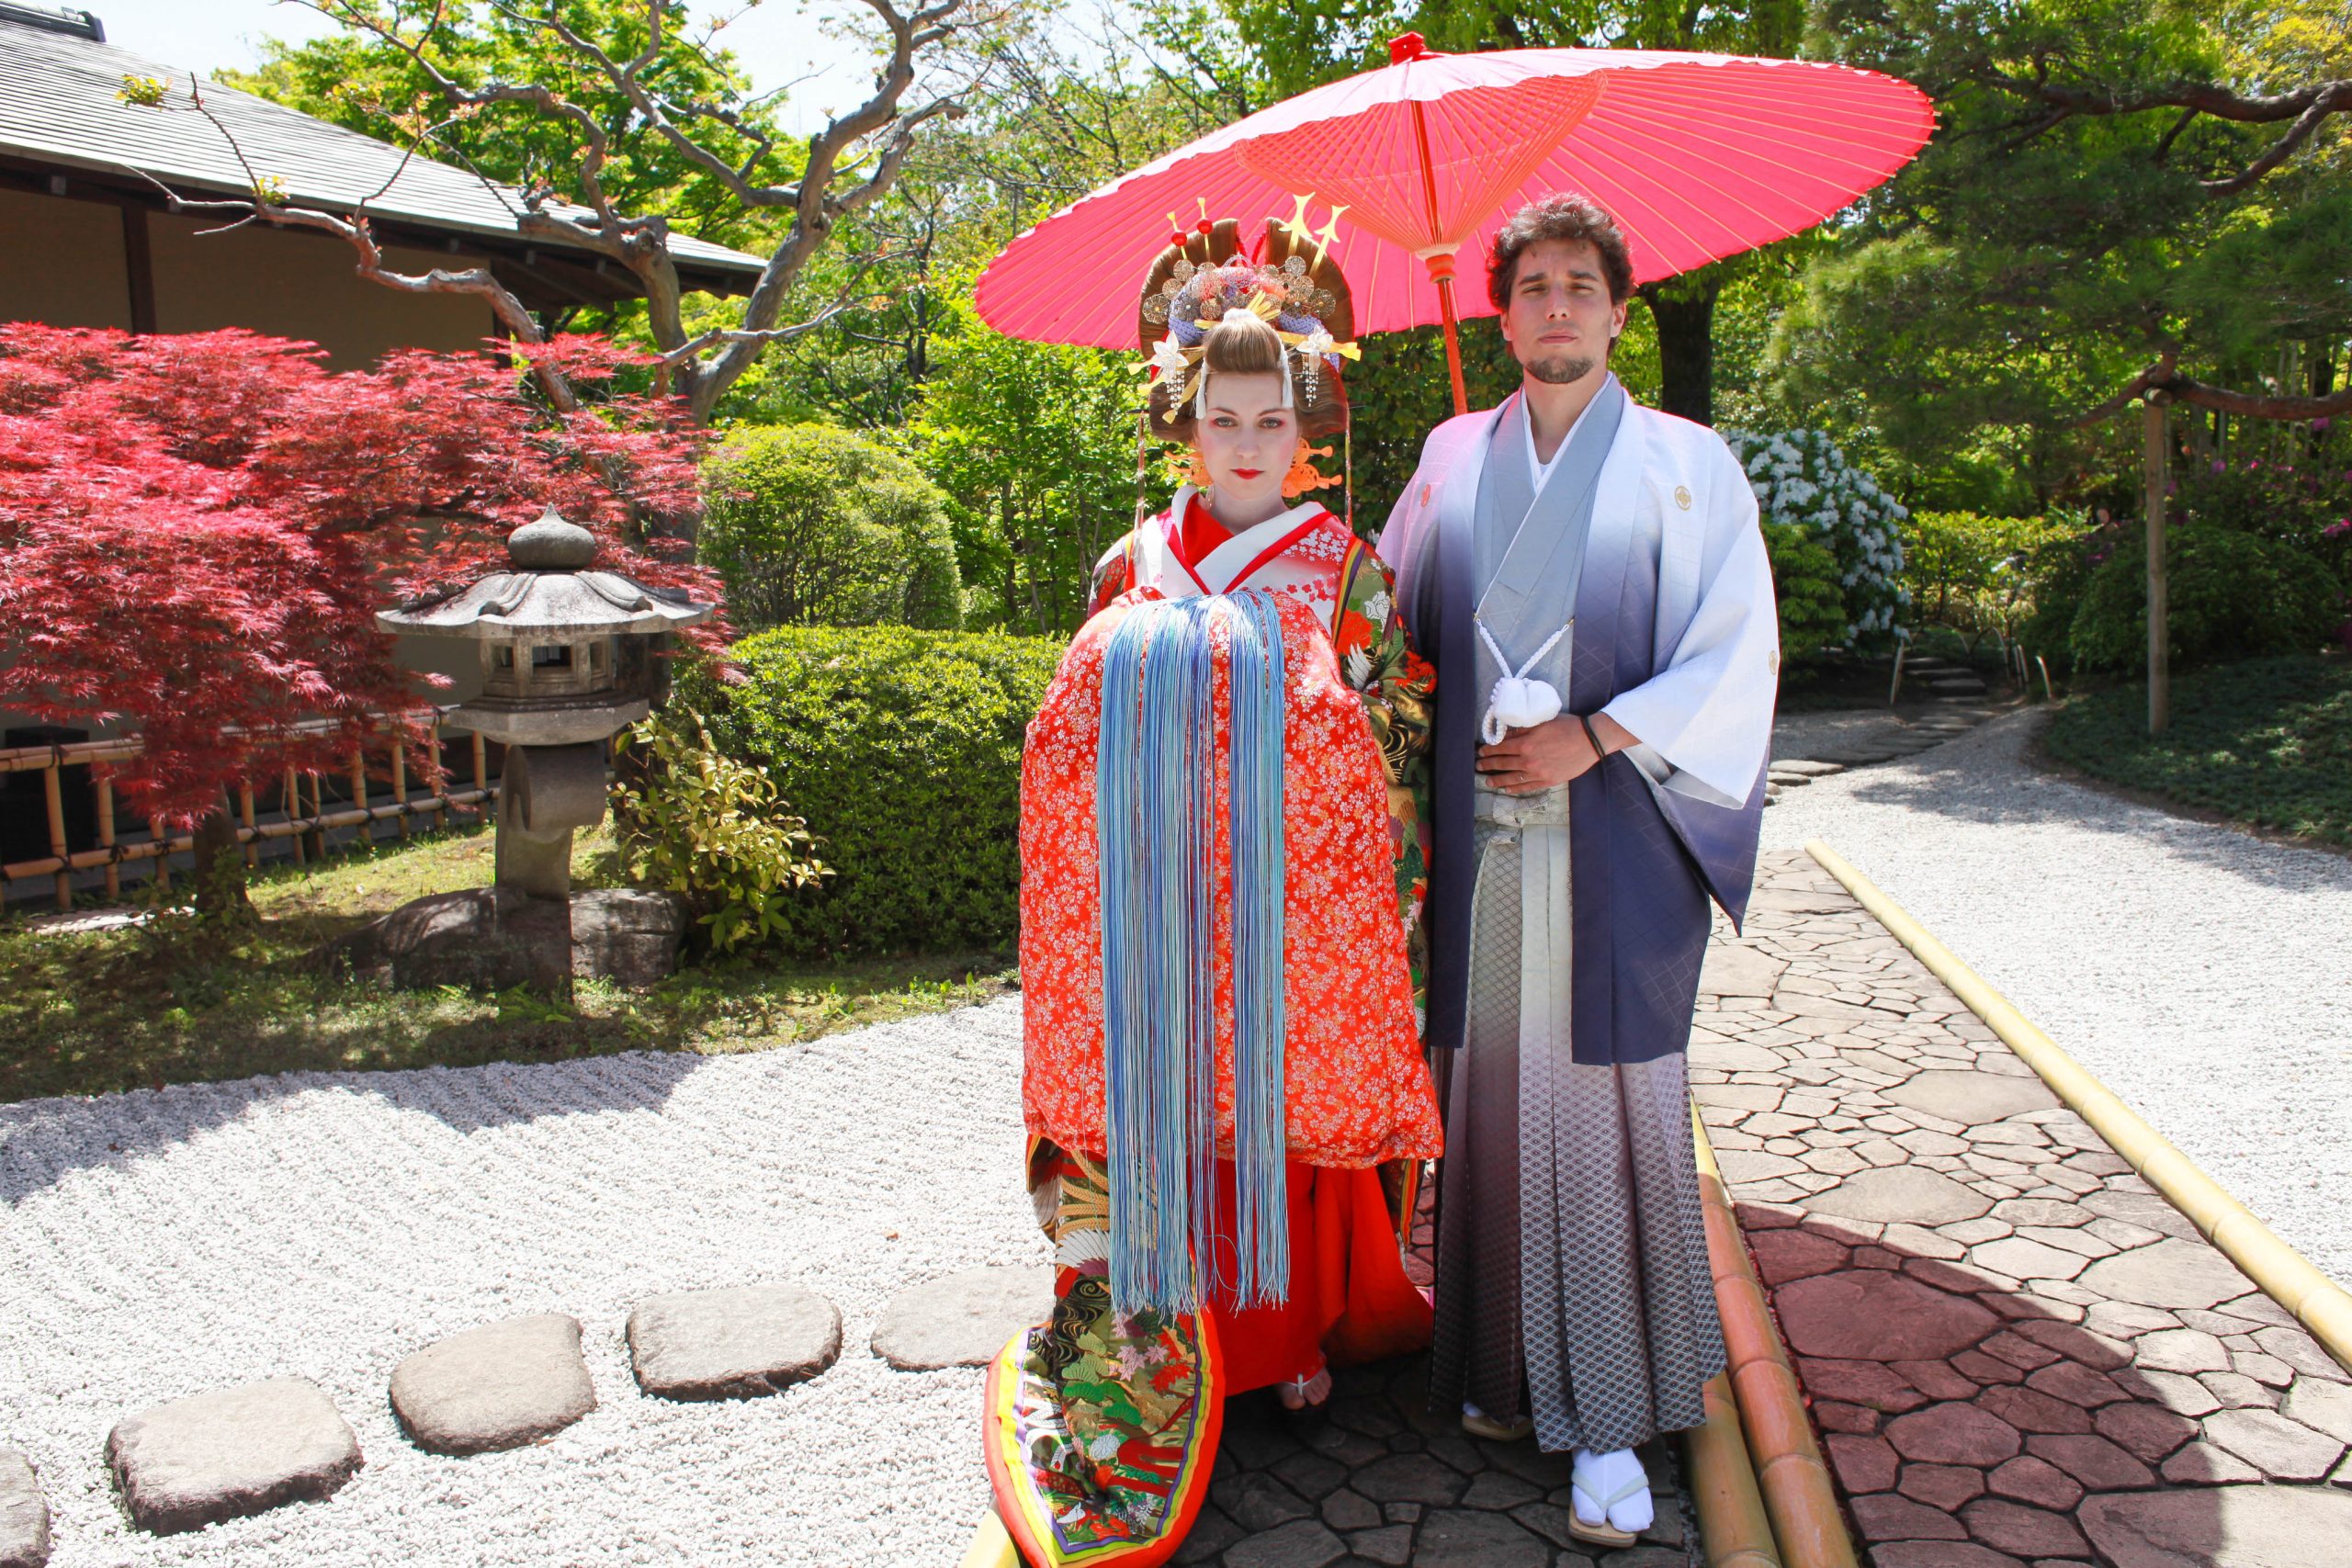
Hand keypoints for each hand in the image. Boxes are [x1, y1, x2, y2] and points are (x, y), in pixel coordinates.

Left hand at [1477, 715, 1598, 794]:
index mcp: (1526, 743)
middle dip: (1488, 765)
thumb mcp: (1542, 721)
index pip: (1501, 747)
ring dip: (1498, 780)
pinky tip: (1507, 789)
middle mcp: (1529, 760)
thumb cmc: (1568, 727)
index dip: (1488, 750)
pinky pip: (1527, 787)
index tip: (1480, 751)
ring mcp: (1538, 773)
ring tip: (1488, 782)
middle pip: (1503, 763)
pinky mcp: (1548, 781)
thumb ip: (1523, 727)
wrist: (1590, 741)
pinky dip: (1515, 789)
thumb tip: (1507, 730)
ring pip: (1512, 778)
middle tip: (1479, 766)